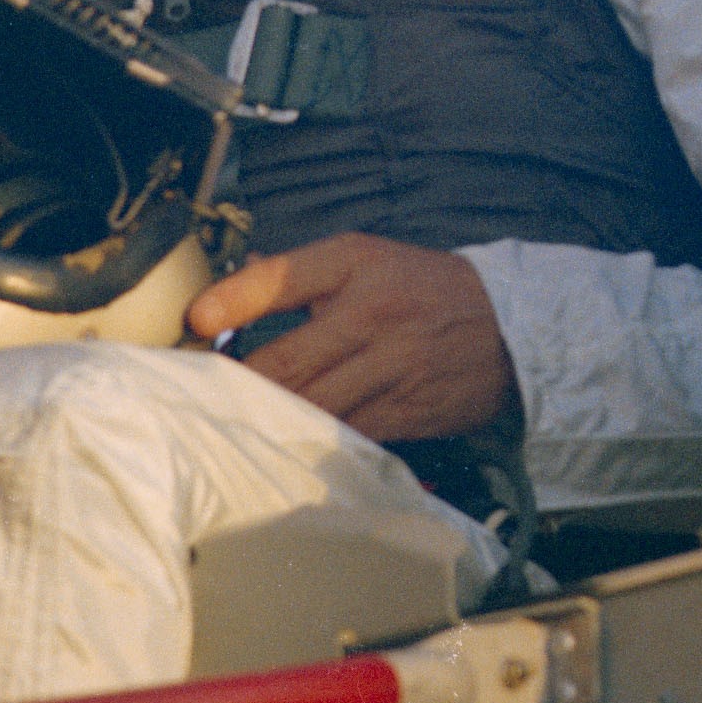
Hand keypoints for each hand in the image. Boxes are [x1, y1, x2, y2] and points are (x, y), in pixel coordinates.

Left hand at [186, 233, 519, 445]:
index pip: (282, 278)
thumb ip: (301, 274)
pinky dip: (305, 440)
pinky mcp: (402, 413)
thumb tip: (231, 286)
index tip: (193, 322)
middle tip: (191, 395)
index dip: (231, 300)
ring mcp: (388, 368)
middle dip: (233, 382)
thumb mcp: (368, 258)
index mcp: (356, 265)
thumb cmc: (426, 288)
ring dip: (262, 418)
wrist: (511, 330)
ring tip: (221, 426)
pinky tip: (277, 445)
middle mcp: (371, 314)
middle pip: (285, 360)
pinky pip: (340, 433)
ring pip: (308, 405)